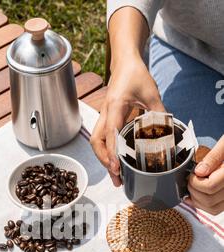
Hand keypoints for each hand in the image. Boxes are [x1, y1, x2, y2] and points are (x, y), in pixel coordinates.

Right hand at [90, 56, 164, 185]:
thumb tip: (168, 132)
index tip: (116, 167)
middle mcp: (105, 113)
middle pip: (97, 142)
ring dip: (104, 159)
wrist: (125, 62)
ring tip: (116, 175)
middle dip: (104, 160)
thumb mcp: (151, 92)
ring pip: (97, 142)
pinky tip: (116, 163)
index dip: (112, 152)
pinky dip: (107, 152)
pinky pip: (102, 139)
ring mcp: (104, 117)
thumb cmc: (135, 74)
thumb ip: (159, 112)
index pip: (110, 133)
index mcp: (115, 106)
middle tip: (116, 176)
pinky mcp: (107, 119)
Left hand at [186, 136, 223, 214]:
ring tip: (195, 186)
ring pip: (212, 208)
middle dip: (194, 190)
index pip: (210, 186)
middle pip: (209, 200)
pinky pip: (216, 209)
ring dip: (197, 200)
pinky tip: (198, 194)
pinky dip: (204, 204)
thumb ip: (214, 156)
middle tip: (192, 179)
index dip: (195, 181)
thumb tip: (199, 171)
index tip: (193, 173)